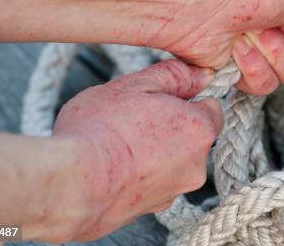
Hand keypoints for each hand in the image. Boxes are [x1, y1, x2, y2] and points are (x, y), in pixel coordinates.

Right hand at [52, 60, 222, 240]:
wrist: (71, 185)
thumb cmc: (101, 130)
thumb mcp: (135, 85)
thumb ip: (174, 75)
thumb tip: (201, 74)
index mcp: (199, 130)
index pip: (212, 107)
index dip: (187, 99)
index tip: (164, 97)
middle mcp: (196, 165)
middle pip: (193, 136)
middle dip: (171, 125)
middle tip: (136, 117)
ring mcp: (175, 192)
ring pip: (174, 162)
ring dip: (156, 151)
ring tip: (121, 143)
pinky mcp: (152, 209)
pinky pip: (154, 183)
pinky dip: (142, 175)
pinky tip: (115, 166)